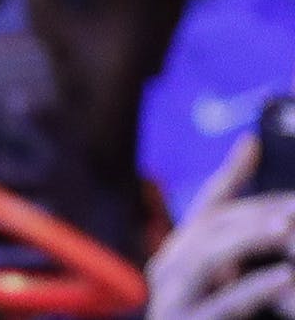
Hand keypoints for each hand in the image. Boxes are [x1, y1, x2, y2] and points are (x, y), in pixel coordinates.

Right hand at [147, 135, 294, 318]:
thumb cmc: (216, 318)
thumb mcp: (232, 278)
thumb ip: (241, 236)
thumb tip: (250, 148)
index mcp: (180, 255)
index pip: (207, 207)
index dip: (233, 178)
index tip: (259, 151)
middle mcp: (168, 271)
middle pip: (207, 228)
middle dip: (252, 213)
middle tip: (293, 208)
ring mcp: (172, 302)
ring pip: (205, 257)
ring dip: (248, 239)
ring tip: (287, 227)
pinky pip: (222, 306)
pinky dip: (254, 289)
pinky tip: (285, 279)